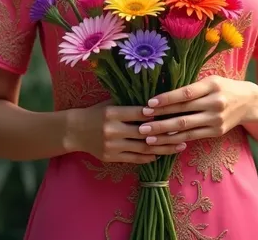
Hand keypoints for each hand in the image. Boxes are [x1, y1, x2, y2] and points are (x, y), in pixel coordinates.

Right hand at [67, 101, 186, 163]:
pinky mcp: (111, 157)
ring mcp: (113, 146)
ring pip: (142, 148)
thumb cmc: (95, 112)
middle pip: (144, 133)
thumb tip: (153, 98)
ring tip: (178, 146)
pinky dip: (149, 157)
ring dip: (162, 148)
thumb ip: (128, 102)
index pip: (138, 113)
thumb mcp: (109, 103)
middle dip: (165, 133)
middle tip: (183, 131)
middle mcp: (113, 130)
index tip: (172, 113)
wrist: (75, 131)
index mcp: (112, 113)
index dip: (155, 114)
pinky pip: (134, 158)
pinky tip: (161, 154)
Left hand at [137, 76, 257, 146]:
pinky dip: (177, 140)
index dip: (167, 99)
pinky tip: (164, 142)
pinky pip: (193, 137)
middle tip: (142, 123)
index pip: (186, 93)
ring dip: (165, 133)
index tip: (149, 103)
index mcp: (212, 85)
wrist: (249, 103)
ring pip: (186, 128)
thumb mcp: (210, 80)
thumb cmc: (223, 87)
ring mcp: (216, 120)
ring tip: (148, 137)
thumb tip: (163, 94)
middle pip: (183, 112)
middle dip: (160, 119)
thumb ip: (192, 87)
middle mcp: (215, 103)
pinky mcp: (216, 132)